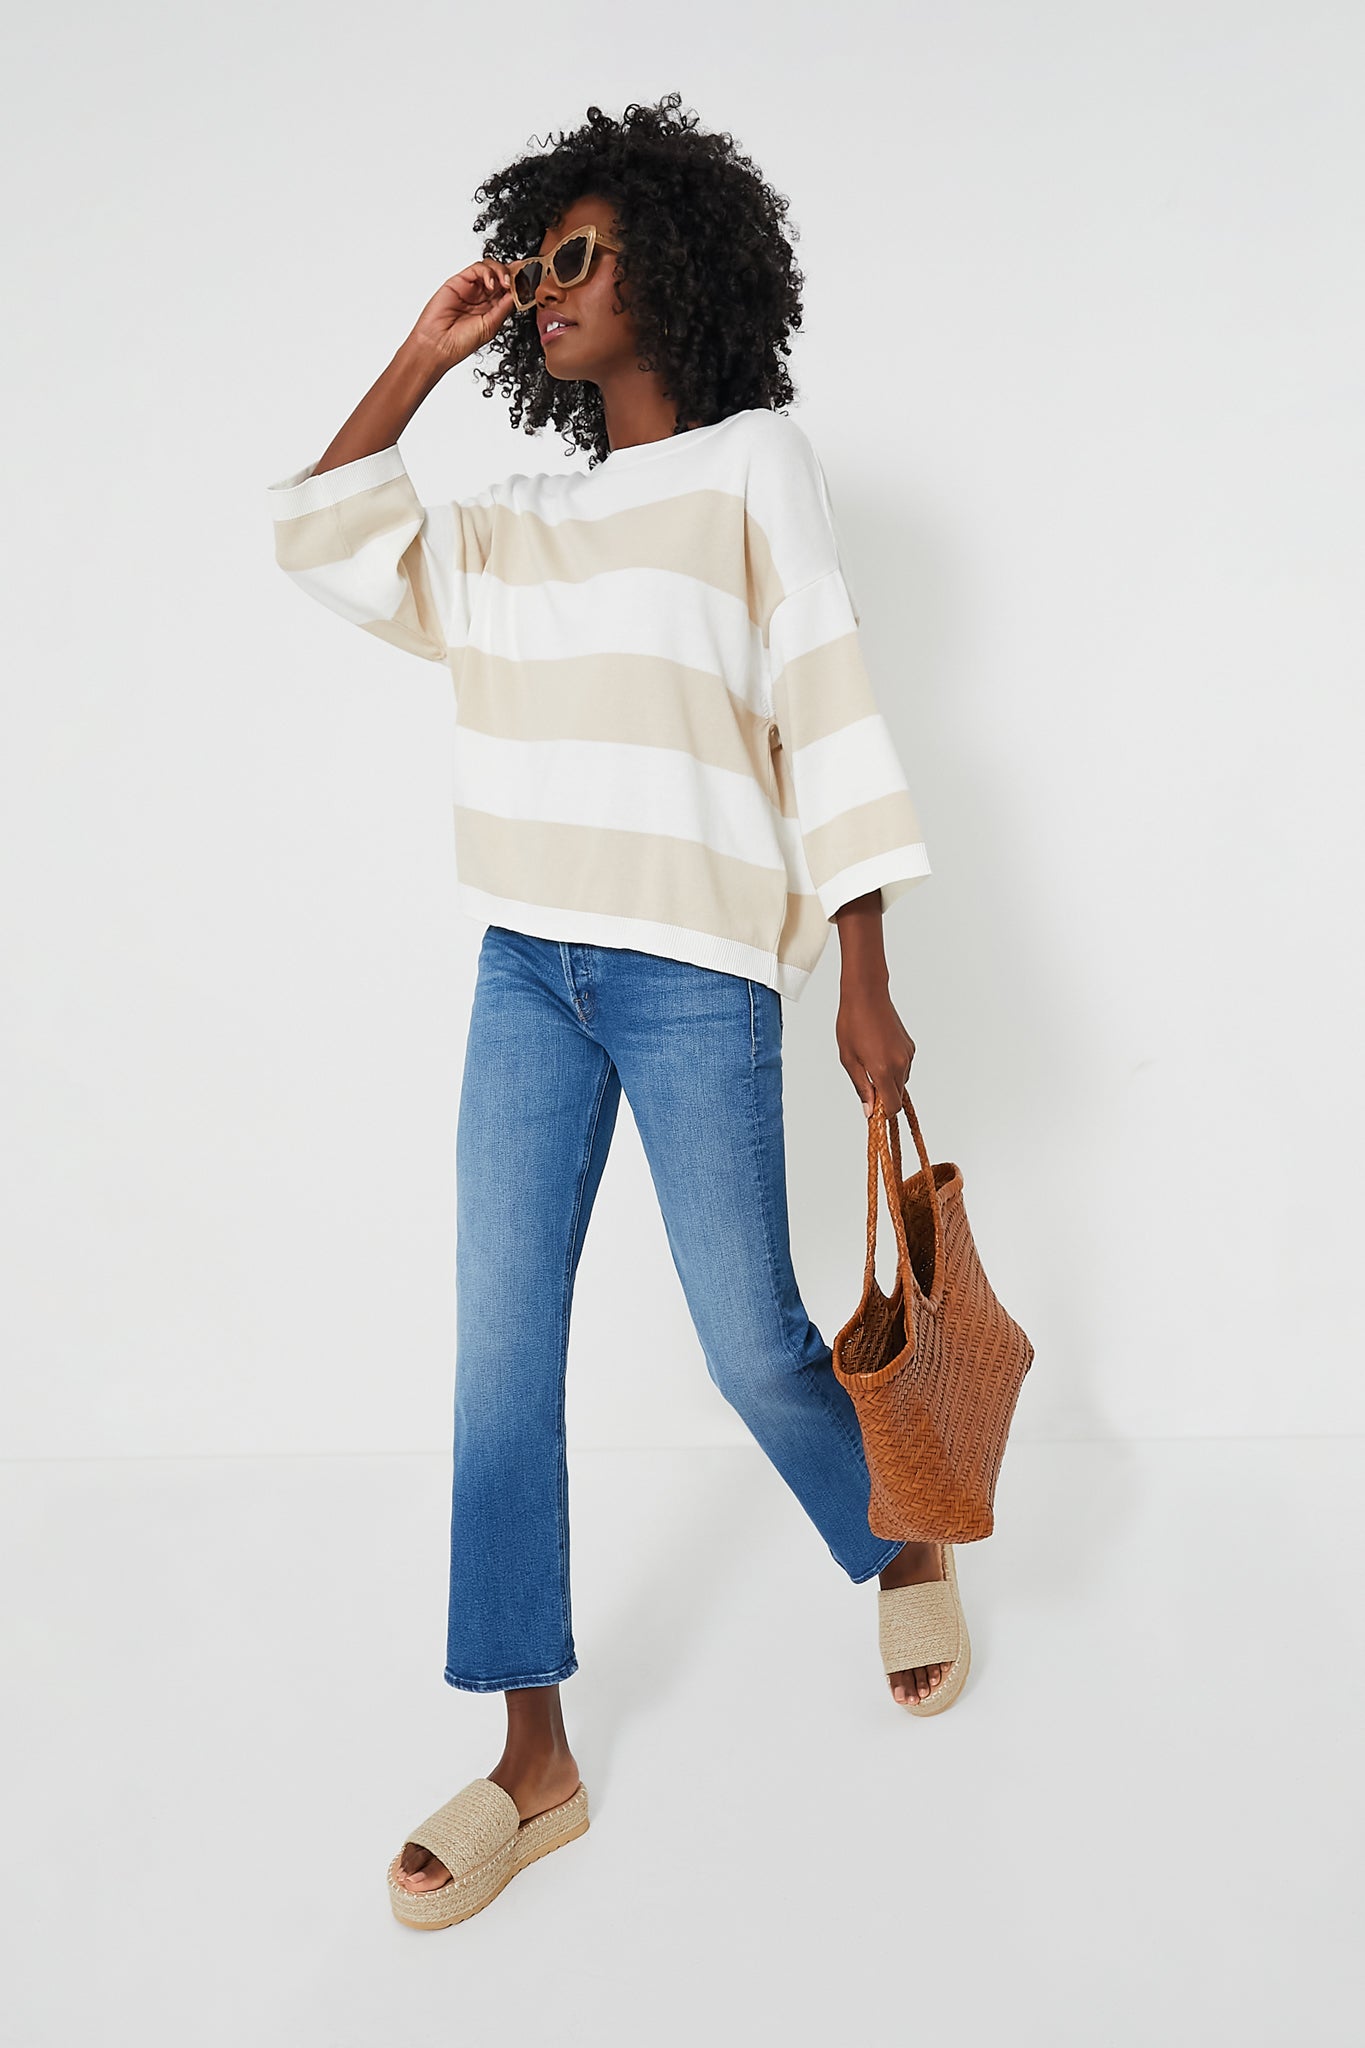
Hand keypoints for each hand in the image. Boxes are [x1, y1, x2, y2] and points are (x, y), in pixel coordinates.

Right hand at [406, 258, 516, 369]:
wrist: (438, 344)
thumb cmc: (460, 343)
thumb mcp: (490, 326)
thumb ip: (503, 308)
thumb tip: (517, 293)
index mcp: (492, 309)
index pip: (509, 290)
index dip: (519, 284)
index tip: (530, 281)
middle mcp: (482, 297)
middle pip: (501, 275)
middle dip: (513, 274)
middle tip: (521, 277)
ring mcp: (471, 288)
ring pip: (490, 268)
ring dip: (502, 271)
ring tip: (505, 283)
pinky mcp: (459, 281)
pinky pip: (477, 268)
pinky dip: (488, 272)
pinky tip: (491, 284)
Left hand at [836, 982, 915, 1119]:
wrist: (867, 995)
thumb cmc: (852, 1023)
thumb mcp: (849, 1059)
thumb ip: (861, 1087)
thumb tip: (869, 1110)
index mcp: (883, 1070)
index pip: (892, 1106)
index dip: (882, 1112)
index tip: (872, 1109)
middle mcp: (901, 1064)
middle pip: (898, 1095)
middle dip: (884, 1096)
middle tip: (866, 1081)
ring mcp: (908, 1055)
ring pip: (901, 1081)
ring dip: (888, 1081)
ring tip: (870, 1062)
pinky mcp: (910, 1046)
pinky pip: (904, 1067)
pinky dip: (894, 1068)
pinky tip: (879, 1052)